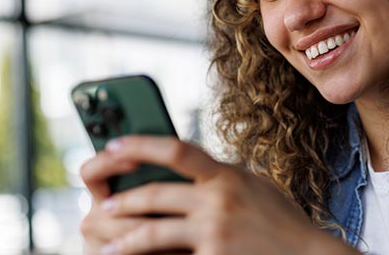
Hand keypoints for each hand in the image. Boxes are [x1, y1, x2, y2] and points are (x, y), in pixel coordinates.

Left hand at [78, 136, 357, 254]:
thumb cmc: (283, 224)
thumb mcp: (255, 187)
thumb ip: (223, 177)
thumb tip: (191, 164)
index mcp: (227, 175)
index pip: (176, 150)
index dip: (140, 145)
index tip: (114, 146)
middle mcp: (219, 198)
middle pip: (156, 192)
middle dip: (125, 199)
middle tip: (105, 205)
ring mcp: (215, 229)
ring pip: (154, 230)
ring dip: (126, 237)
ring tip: (108, 242)